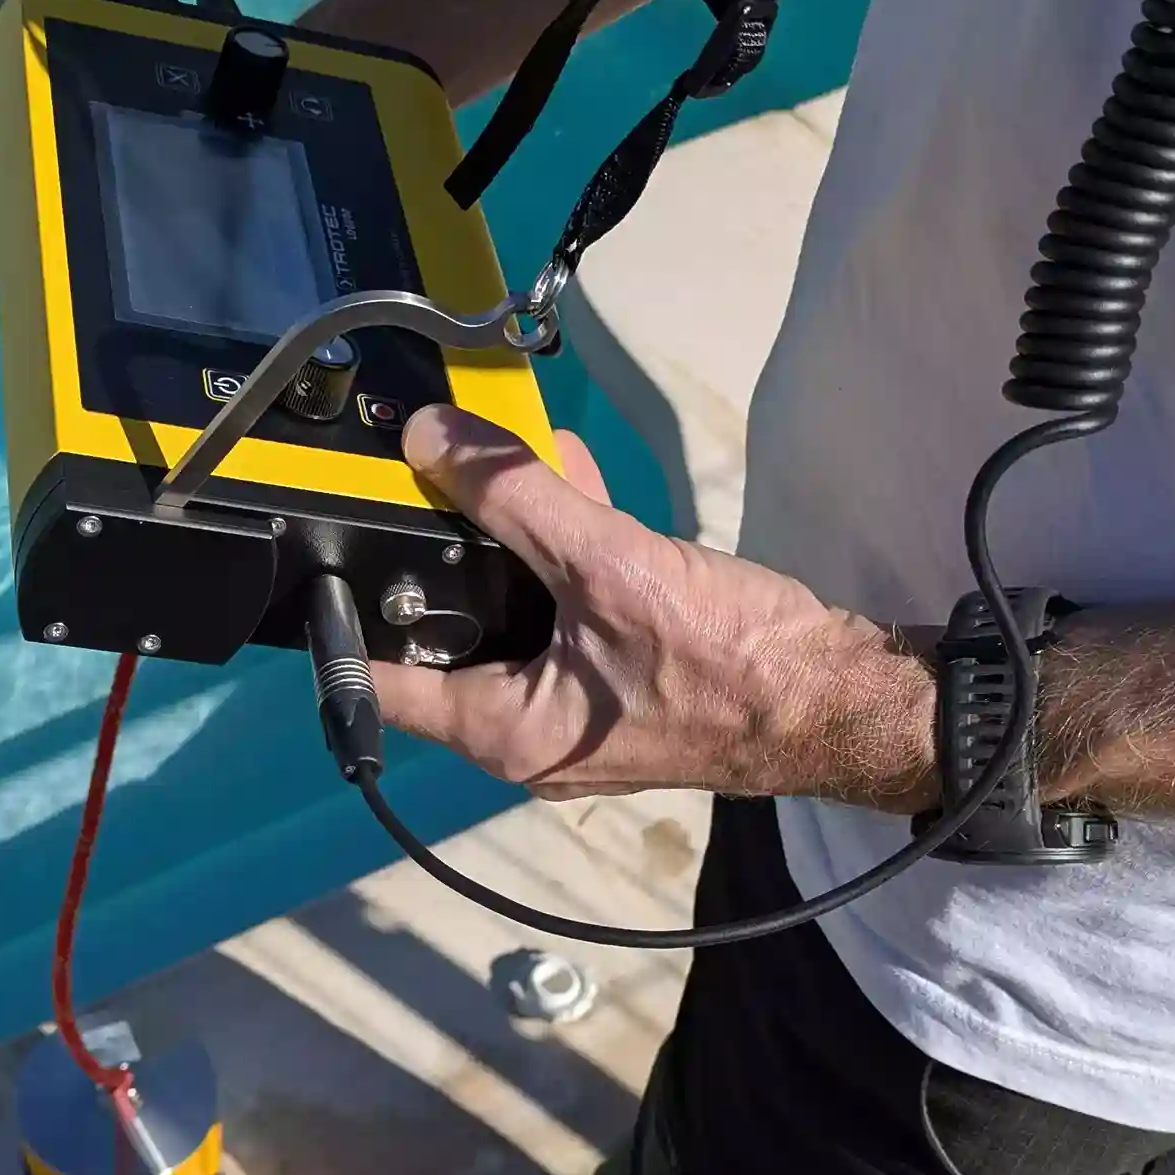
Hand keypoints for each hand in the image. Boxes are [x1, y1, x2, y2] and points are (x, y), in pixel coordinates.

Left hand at [375, 407, 938, 809]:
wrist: (845, 698)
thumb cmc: (729, 661)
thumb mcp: (606, 565)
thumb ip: (512, 497)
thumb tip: (431, 440)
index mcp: (502, 733)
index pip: (380, 684)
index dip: (345, 614)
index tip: (329, 543)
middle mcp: (528, 734)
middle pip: (449, 633)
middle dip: (445, 546)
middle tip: (428, 472)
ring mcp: (578, 709)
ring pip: (515, 611)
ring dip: (510, 533)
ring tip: (499, 453)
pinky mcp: (624, 677)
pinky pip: (569, 610)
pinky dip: (565, 548)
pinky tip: (569, 473)